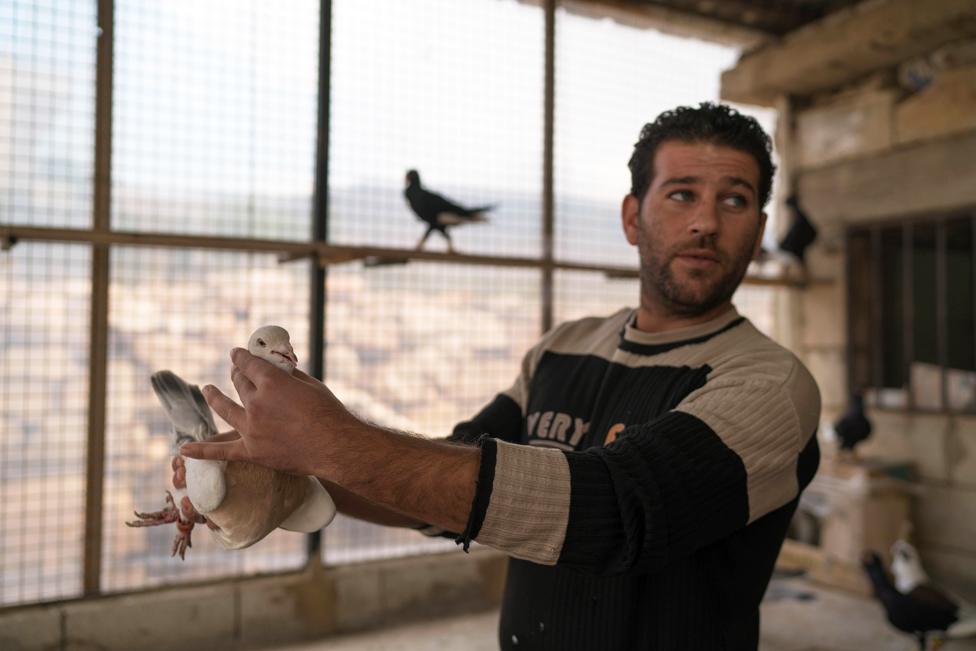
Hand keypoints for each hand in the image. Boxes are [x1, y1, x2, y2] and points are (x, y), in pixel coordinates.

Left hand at [179, 348, 360, 476]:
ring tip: (207, 389)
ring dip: (214, 396)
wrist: (335, 446)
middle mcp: (256, 403)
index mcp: (271, 382)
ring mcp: (251, 428)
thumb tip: (280, 369)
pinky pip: (222, 452)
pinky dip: (202, 451)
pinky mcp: (252, 451)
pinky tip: (184, 450)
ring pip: (225, 408)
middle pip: (239, 383)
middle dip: (236, 374)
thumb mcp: (312, 385)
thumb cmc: (329, 413)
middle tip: (235, 371)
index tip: (236, 353)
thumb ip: (291, 376)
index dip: (241, 356)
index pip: (249, 363)